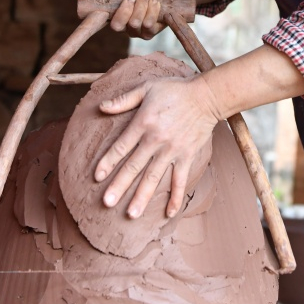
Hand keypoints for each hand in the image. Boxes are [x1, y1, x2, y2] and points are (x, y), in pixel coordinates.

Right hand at [79, 0, 175, 37]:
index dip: (84, 30)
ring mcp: (135, 32)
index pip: (92, 26)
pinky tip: (156, 3)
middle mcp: (121, 27)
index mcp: (110, 15)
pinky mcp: (149, 34)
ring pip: (134, 23)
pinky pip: (148, 25)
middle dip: (127, 8)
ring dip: (143, 5)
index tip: (87, 19)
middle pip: (117, 25)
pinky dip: (153, 9)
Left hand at [95, 75, 219, 217]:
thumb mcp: (147, 88)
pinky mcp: (187, 155)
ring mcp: (172, 150)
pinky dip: (175, 197)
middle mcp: (156, 139)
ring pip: (154, 177)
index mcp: (143, 122)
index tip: (97, 177)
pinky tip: (168, 213)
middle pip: (134, 166)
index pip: (121, 146)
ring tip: (131, 214)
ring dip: (142, 196)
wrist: (207, 96)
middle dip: (119, 185)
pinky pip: (180, 179)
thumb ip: (124, 100)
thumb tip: (101, 107)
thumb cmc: (175, 90)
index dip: (108, 161)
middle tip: (107, 203)